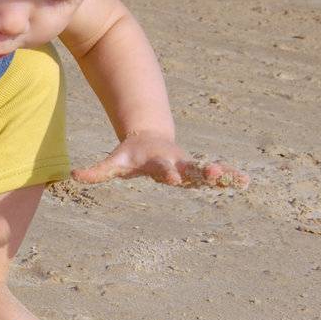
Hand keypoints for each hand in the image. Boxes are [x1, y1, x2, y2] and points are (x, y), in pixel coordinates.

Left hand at [72, 132, 248, 189]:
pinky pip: (216, 173)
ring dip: (223, 174)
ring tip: (241, 180)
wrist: (150, 137)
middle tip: (213, 173)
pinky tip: (245, 182)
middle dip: (202, 171)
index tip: (174, 179)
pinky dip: (230, 176)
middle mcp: (177, 161)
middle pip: (191, 167)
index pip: (163, 168)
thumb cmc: (130, 155)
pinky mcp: (197, 169)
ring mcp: (189, 164)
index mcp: (159, 160)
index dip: (167, 172)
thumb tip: (75, 175)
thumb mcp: (114, 162)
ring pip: (208, 170)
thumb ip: (97, 170)